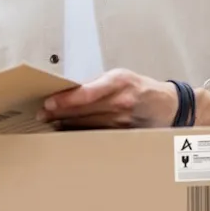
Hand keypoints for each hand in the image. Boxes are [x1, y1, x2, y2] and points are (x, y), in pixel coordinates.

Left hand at [39, 69, 176, 129]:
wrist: (168, 106)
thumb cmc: (141, 88)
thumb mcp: (120, 77)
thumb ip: (95, 84)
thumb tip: (68, 90)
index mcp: (118, 82)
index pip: (86, 92)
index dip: (66, 99)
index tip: (50, 102)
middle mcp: (120, 101)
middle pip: (82, 110)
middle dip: (59, 113)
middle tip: (42, 114)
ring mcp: (122, 120)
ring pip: (86, 124)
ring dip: (66, 124)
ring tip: (50, 122)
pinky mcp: (122, 133)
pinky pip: (96, 133)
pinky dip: (80, 132)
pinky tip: (68, 130)